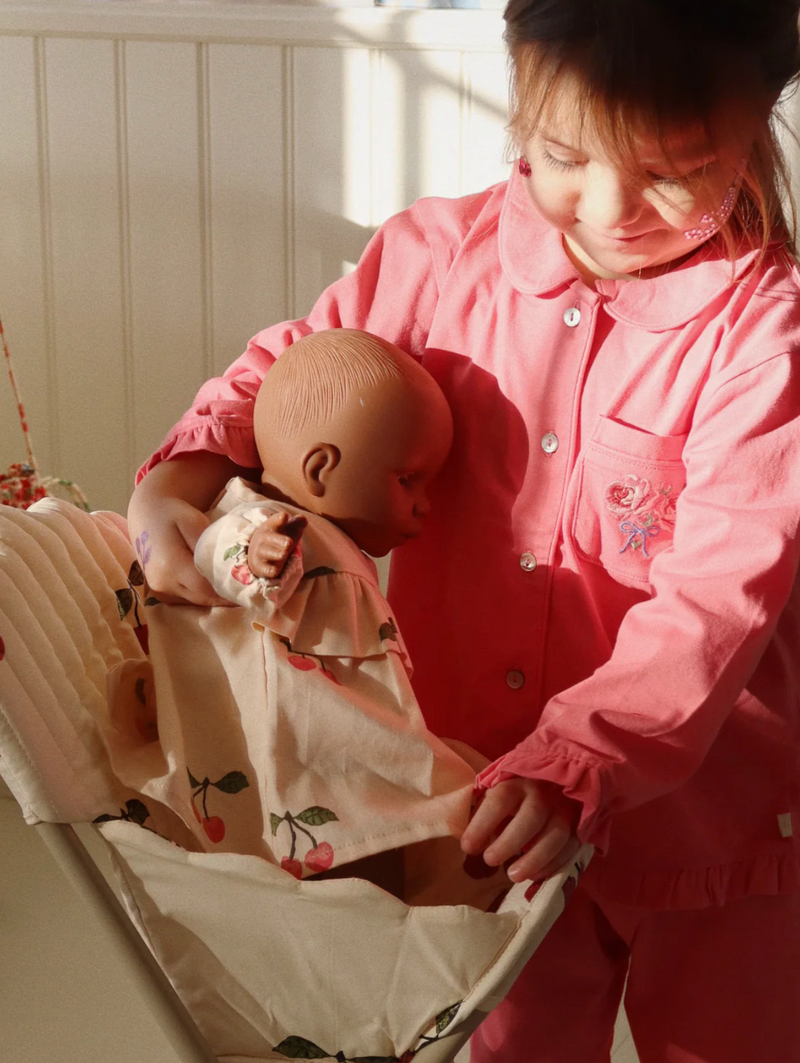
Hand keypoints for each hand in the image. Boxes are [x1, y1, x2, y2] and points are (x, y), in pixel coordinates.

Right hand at [128, 452, 254, 605]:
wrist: (147, 515)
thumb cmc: (173, 514)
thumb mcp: (194, 521)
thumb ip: (209, 546)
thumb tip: (231, 565)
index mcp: (170, 565)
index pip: (207, 587)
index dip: (231, 590)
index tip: (252, 588)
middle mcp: (162, 583)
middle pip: (204, 598)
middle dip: (228, 595)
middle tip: (253, 591)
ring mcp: (159, 591)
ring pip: (198, 601)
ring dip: (218, 597)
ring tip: (241, 588)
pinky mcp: (161, 593)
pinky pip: (190, 599)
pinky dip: (206, 594)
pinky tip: (221, 585)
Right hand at [247, 512, 306, 577]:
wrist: (260, 556)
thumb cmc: (279, 539)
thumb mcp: (289, 530)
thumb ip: (297, 523)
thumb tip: (303, 519)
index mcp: (270, 527)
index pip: (274, 521)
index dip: (279, 519)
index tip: (285, 516)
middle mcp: (262, 539)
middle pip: (269, 538)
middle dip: (280, 540)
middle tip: (289, 543)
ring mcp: (259, 553)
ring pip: (266, 553)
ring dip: (276, 554)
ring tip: (284, 554)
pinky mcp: (261, 568)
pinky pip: (266, 569)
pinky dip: (271, 570)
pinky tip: (276, 570)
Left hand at [460, 777, 580, 882]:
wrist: (552, 780)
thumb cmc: (513, 792)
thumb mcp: (495, 791)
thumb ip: (483, 812)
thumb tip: (468, 842)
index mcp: (516, 782)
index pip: (499, 800)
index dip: (482, 825)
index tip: (467, 847)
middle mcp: (542, 793)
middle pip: (530, 817)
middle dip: (509, 843)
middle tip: (490, 860)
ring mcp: (563, 809)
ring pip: (555, 836)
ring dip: (534, 859)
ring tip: (513, 875)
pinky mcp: (578, 826)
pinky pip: (569, 848)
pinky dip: (552, 865)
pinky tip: (534, 876)